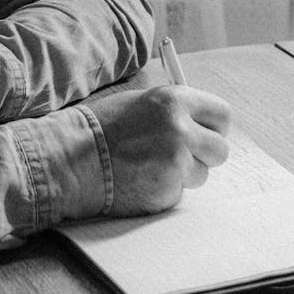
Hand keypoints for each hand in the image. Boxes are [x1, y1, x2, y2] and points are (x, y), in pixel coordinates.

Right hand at [80, 85, 230, 215]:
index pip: (222, 114)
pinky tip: (141, 179)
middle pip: (220, 149)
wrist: (71, 159)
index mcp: (174, 101)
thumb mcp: (139, 103)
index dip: (214, 126)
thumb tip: (200, 121)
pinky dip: (164, 189)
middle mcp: (181, 130)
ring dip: (183, 174)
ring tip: (150, 166)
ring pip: (202, 174)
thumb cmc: (99, 128)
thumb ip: (173, 110)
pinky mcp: (168, 191)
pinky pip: (180, 192)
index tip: (206, 132)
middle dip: (205, 154)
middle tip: (182, 154)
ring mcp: (176, 163)